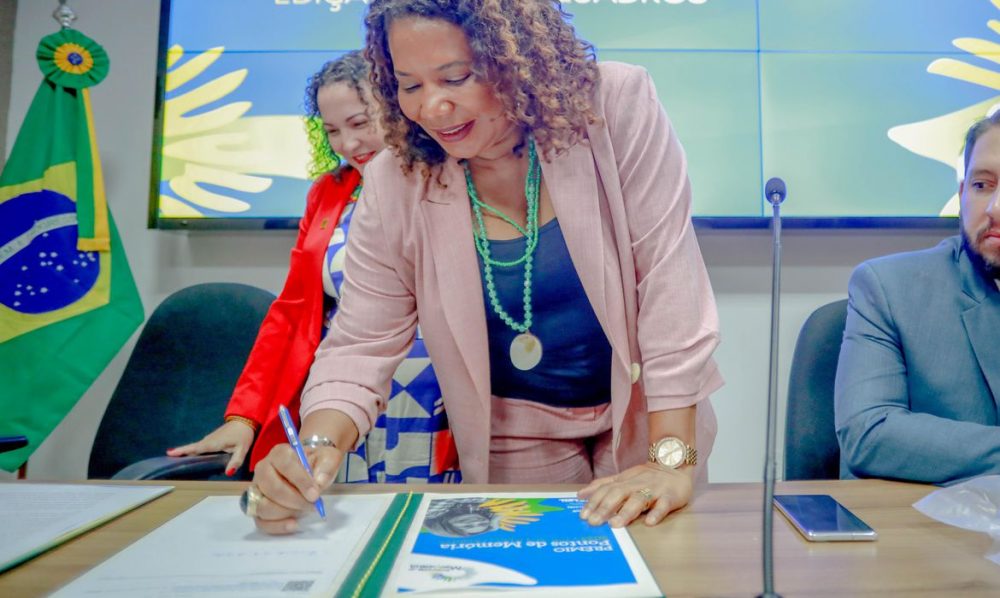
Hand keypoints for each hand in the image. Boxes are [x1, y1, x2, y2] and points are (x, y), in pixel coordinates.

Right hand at [167, 420, 255, 475]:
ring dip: (186, 451)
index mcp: (213, 443)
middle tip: (167, 459)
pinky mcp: (212, 438)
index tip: (169, 453)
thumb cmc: (243, 434)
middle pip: (192, 448)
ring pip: (196, 447)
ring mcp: (210, 439)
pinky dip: (193, 450)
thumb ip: (236, 461)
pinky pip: (200, 446)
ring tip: (174, 459)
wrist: (245, 420)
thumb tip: (228, 473)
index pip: (195, 449)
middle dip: (180, 453)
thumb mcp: (242, 449)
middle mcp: (208, 440)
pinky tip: (190, 456)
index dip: (183, 451)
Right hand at [249, 443, 342, 534]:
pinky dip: (276, 526)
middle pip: (271, 488)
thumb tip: (319, 482)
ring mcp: (258, 489)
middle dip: (294, 500)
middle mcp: (263, 469)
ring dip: (286, 513)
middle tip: (313, 505)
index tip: (315, 494)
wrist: (311, 469)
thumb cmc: (317, 463)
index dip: (300, 481)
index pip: (285, 464)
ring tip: (304, 511)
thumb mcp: (328, 458)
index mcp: (279, 453)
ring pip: (263, 506)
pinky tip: (293, 524)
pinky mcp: (257, 506)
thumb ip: (326, 467)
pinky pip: (261, 521)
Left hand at [577, 463, 692, 527]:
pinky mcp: (670, 496)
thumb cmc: (646, 476)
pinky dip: (657, 513)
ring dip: (626, 512)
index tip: (583, 515)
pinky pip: (664, 504)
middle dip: (605, 507)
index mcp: (624, 481)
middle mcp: (637, 484)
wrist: (675, 464)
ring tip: (615, 524)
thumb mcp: (623, 478)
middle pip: (619, 494)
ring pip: (639, 499)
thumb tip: (581, 494)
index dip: (594, 501)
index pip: (606, 490)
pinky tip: (650, 522)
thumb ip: (603, 486)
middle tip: (594, 522)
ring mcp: (654, 490)